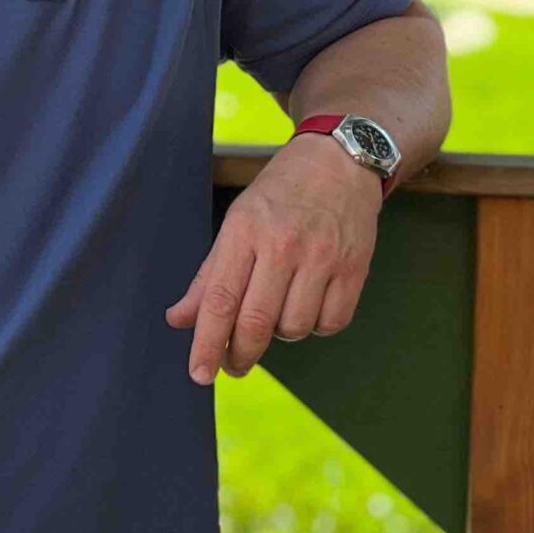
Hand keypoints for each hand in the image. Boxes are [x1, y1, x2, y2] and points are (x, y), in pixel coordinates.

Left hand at [166, 133, 382, 383]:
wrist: (342, 159)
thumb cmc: (282, 193)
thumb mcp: (238, 221)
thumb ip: (209, 275)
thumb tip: (178, 319)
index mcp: (246, 231)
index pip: (220, 300)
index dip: (207, 344)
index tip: (199, 374)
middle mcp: (284, 245)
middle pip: (256, 322)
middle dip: (240, 355)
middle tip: (234, 366)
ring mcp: (323, 257)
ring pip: (294, 328)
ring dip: (281, 333)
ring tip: (279, 310)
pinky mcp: (355, 268)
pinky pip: (331, 323)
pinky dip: (316, 325)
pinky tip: (309, 304)